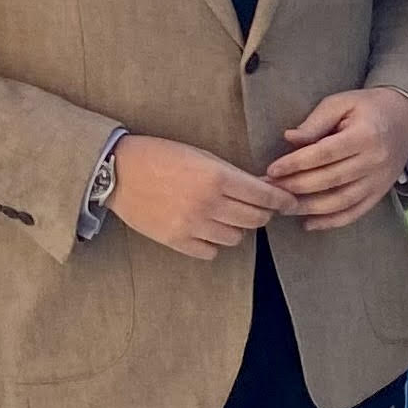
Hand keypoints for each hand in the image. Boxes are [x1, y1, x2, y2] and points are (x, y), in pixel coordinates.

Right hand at [107, 135, 289, 258]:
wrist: (117, 171)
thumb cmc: (161, 156)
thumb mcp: (202, 156)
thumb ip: (233, 175)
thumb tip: (265, 188)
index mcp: (217, 178)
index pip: (265, 197)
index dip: (282, 201)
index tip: (290, 202)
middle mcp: (208, 204)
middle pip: (256, 220)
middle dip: (263, 213)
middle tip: (260, 207)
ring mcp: (192, 226)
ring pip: (236, 238)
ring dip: (238, 228)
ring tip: (227, 215)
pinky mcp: (176, 241)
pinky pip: (211, 251)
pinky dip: (215, 242)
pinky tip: (208, 229)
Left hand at [266, 87, 407, 229]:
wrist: (406, 119)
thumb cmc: (368, 108)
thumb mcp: (341, 103)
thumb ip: (315, 122)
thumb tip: (289, 138)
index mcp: (365, 135)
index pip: (325, 154)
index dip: (296, 163)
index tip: (271, 171)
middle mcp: (374, 161)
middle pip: (330, 180)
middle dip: (296, 187)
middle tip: (269, 191)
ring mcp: (379, 181)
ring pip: (341, 201)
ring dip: (309, 208)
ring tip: (283, 207)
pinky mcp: (380, 193)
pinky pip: (355, 212)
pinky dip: (331, 222)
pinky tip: (308, 223)